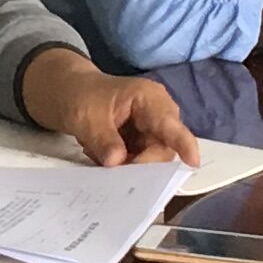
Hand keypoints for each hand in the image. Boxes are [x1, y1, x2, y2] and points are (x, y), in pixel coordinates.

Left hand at [18, 50, 201, 165]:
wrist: (70, 92)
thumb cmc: (81, 95)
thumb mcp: (86, 116)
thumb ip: (103, 139)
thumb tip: (117, 162)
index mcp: (149, 99)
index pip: (171, 124)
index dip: (184, 144)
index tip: (193, 162)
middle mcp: (157, 115)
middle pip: (163, 149)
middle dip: (141, 164)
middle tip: (113, 169)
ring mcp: (151, 131)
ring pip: (151, 161)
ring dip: (127, 166)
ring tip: (98, 153)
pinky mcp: (141, 144)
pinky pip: (139, 163)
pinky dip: (120, 165)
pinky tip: (100, 154)